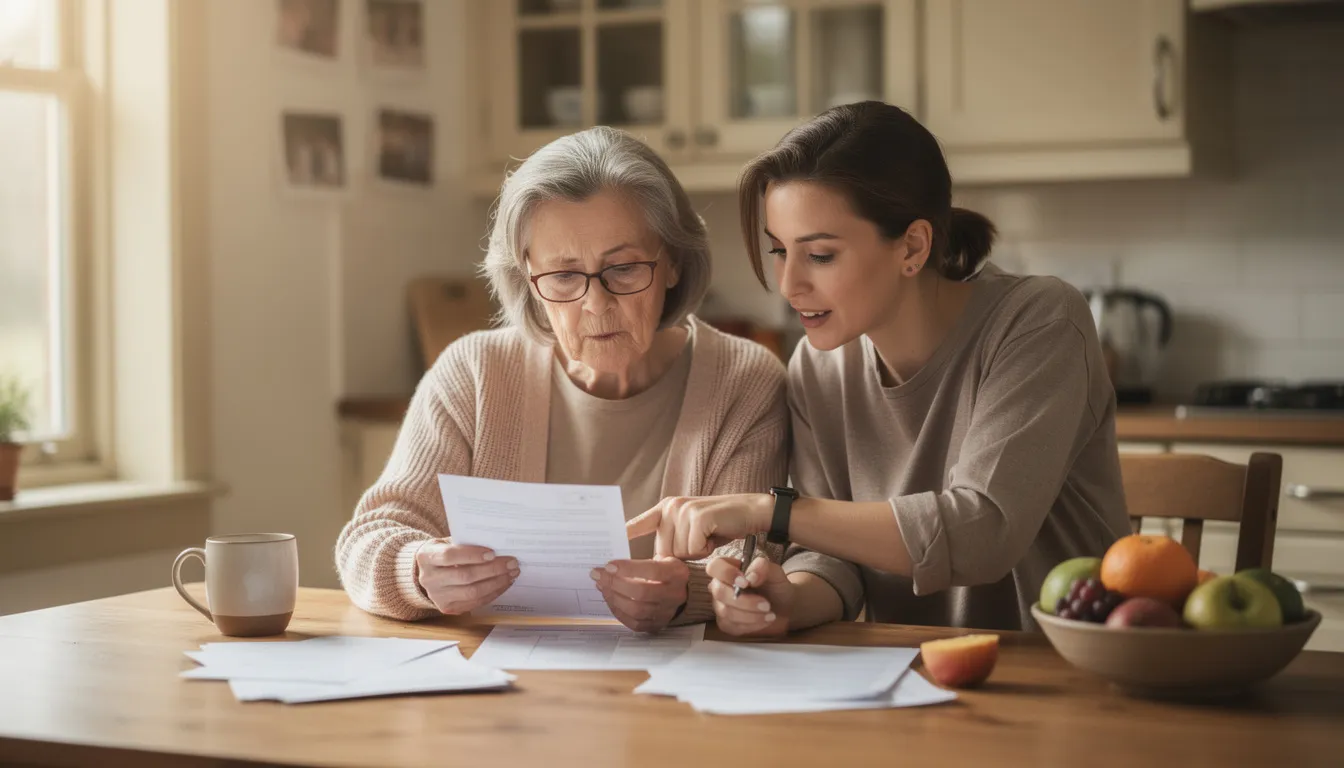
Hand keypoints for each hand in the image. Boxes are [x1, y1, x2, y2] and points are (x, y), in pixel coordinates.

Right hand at [415, 538, 518, 614]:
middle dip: (492, 570)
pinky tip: (504, 583)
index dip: (472, 555)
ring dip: (496, 583)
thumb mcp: (447, 542)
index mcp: (426, 557)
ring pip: (472, 592)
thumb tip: (498, 546)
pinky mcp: (448, 608)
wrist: (428, 571)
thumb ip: (466, 543)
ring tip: (512, 573)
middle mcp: (429, 579)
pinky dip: (493, 593)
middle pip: (465, 576)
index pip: (450, 556)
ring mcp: (437, 596)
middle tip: (512, 563)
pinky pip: (475, 603)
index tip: (493, 553)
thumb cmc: (444, 552)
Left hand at [591, 556, 689, 632]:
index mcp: (677, 573)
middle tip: (599, 575)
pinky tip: (610, 600)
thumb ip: (638, 559)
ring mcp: (666, 612)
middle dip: (615, 583)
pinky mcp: (657, 624)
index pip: (653, 571)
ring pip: (636, 610)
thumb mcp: (659, 557)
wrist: (681, 590)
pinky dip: (618, 612)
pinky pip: (635, 623)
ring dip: (614, 598)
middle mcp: (675, 594)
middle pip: (642, 592)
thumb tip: (609, 566)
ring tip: (602, 587)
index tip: (609, 566)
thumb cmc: (664, 571)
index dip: (628, 569)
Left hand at [625, 494, 772, 558]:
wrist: (750, 512)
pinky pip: (693, 550)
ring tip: (710, 537)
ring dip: (697, 553)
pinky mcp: (697, 516)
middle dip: (683, 556)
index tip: (604, 545)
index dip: (622, 534)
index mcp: (665, 509)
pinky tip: (715, 536)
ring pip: (679, 554)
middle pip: (663, 552)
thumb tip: (655, 562)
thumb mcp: (691, 531)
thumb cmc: (720, 526)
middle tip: (701, 541)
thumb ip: (672, 540)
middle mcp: (671, 506)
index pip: (638, 523)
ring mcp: (683, 509)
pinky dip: (707, 550)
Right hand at [707, 555, 792, 637]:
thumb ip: (763, 567)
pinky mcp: (725, 623)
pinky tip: (764, 620)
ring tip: (769, 614)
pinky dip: (751, 625)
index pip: (714, 566)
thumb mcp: (775, 573)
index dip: (727, 574)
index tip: (746, 583)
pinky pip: (731, 626)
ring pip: (725, 611)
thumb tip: (750, 577)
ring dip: (751, 615)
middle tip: (766, 604)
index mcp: (728, 567)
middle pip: (719, 592)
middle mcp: (720, 585)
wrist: (785, 609)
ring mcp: (720, 605)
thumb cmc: (776, 587)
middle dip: (745, 601)